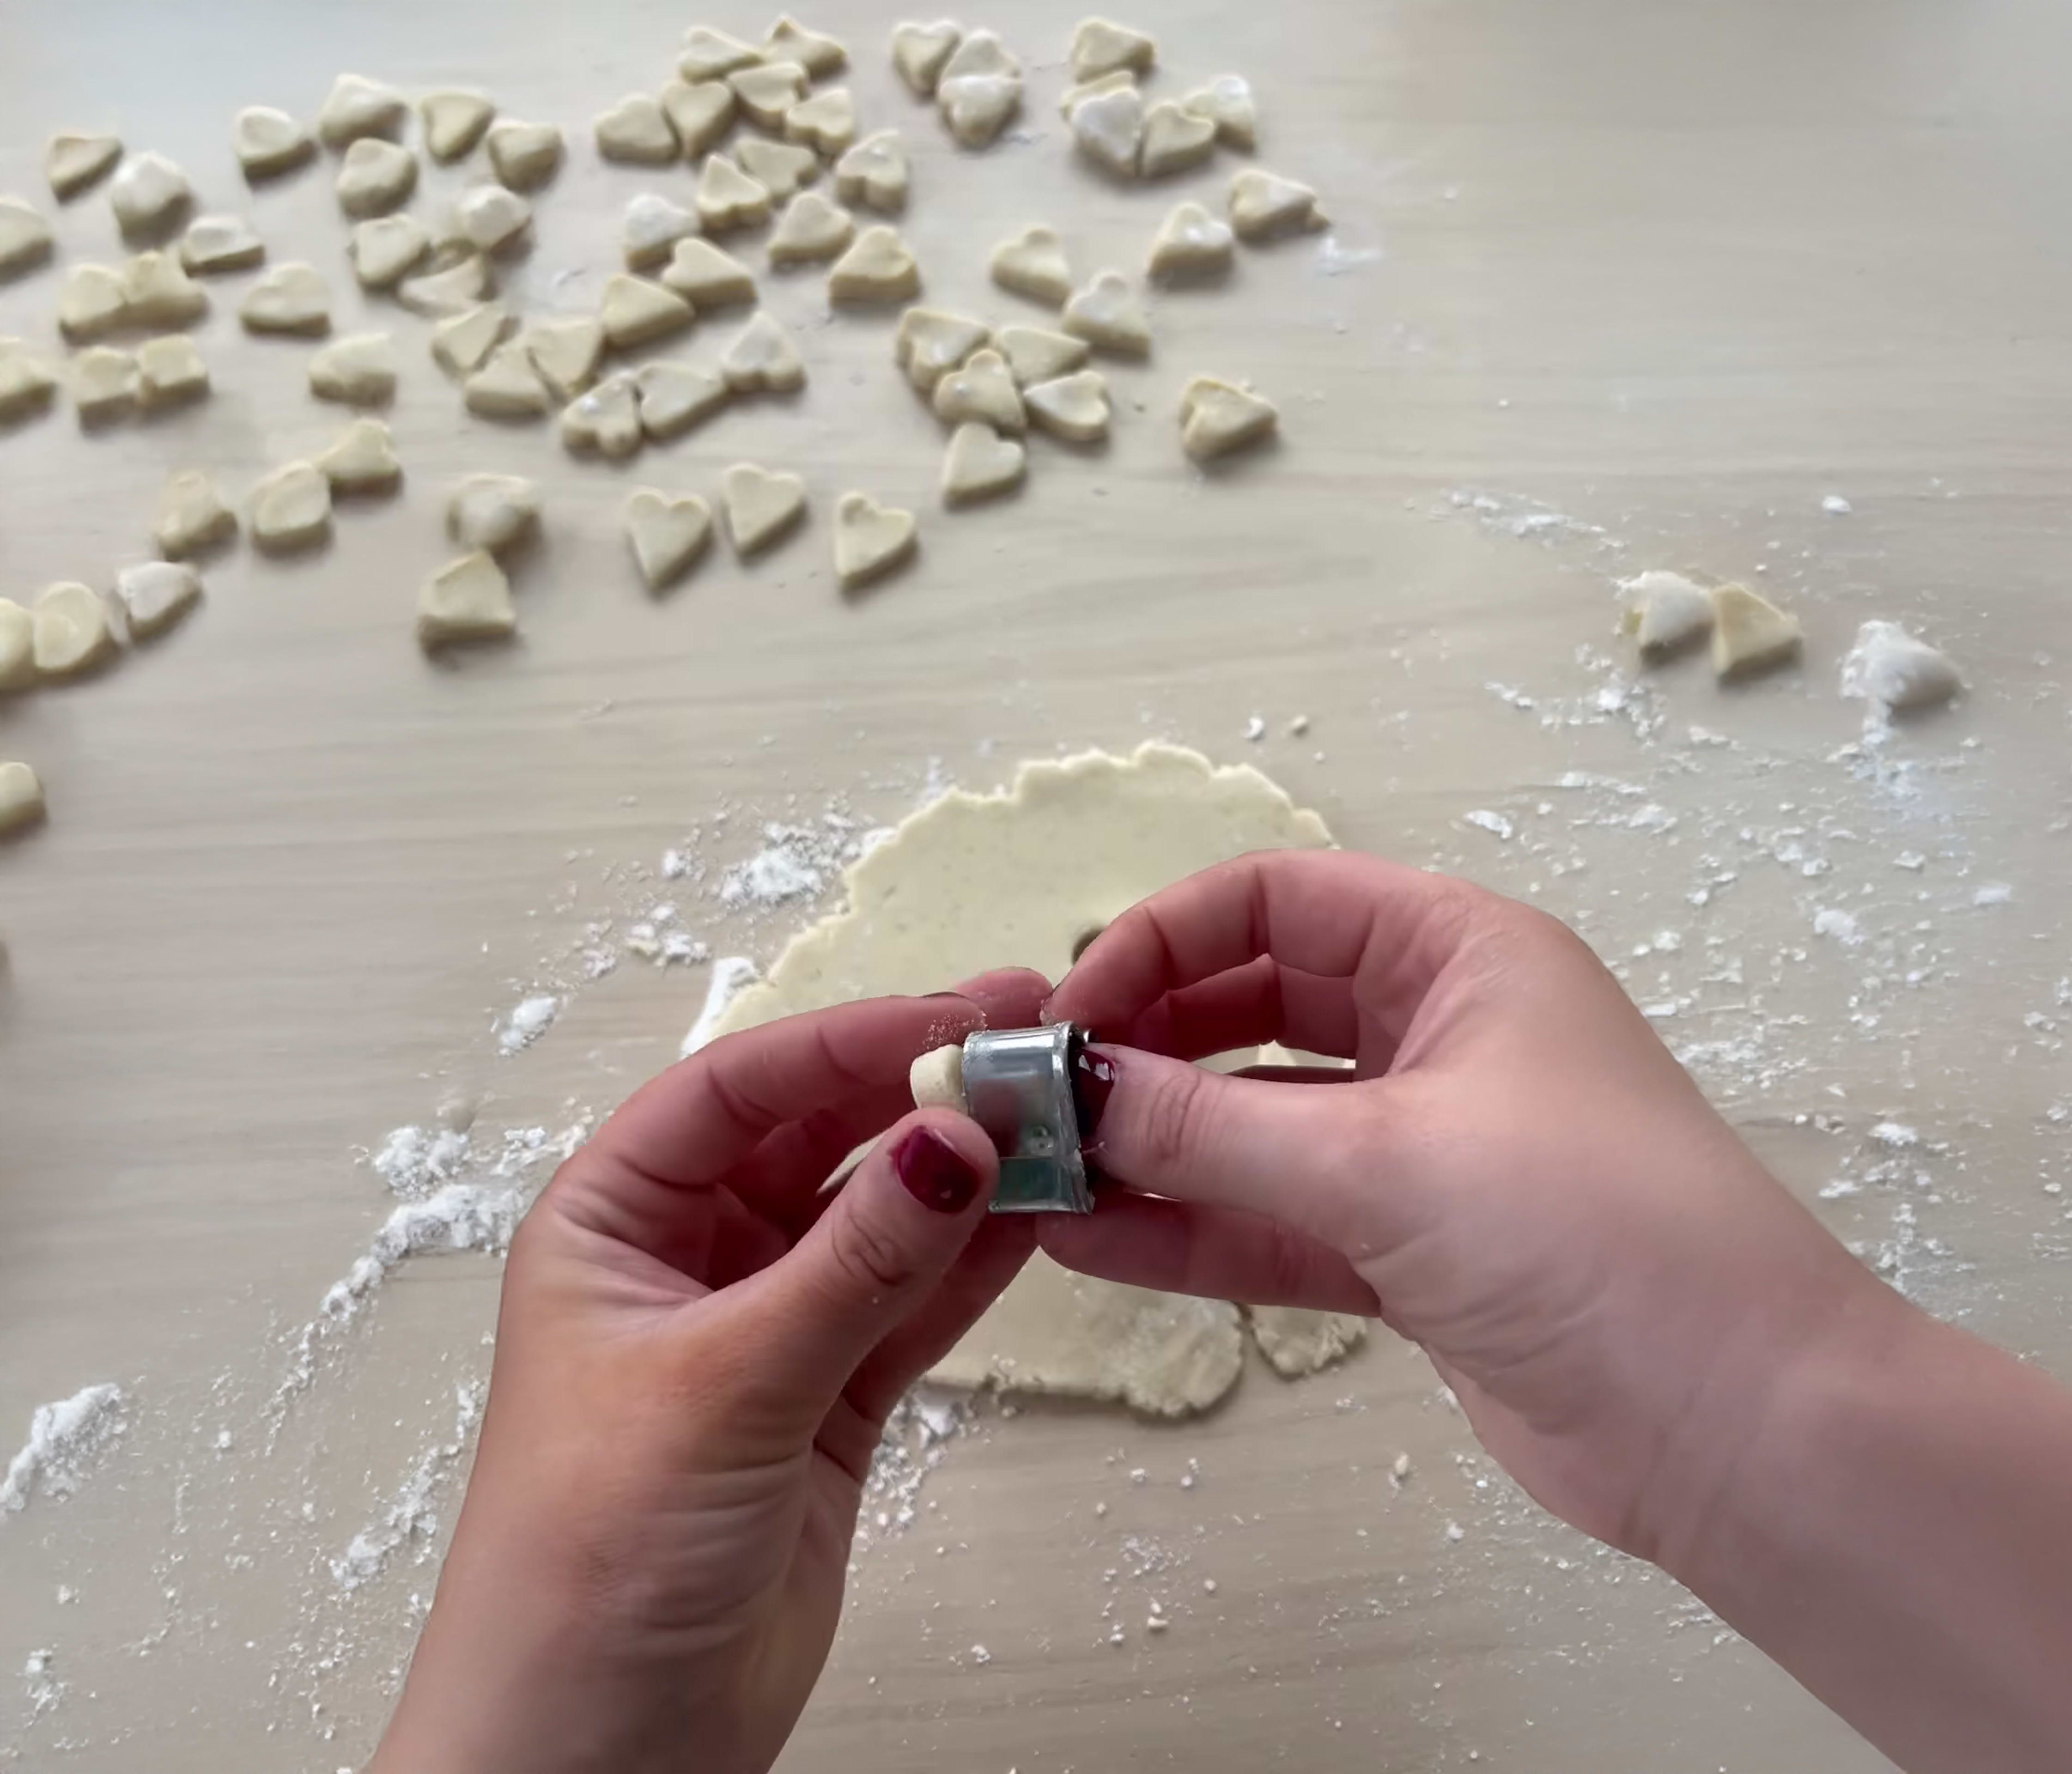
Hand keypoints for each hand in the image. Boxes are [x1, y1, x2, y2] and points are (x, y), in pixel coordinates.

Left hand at [372, 970, 1048, 1773]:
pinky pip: (909, 1305)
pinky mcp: (826, 1402)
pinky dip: (973, 1262)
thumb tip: (955, 1141)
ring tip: (1060, 1118)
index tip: (954, 1015)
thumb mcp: (722, 1385)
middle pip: (816, 1140)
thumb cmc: (586, 1561)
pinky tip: (1039, 1212)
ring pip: (878, 1220)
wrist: (593, 1756)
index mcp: (612, 1223)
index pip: (736, 1091)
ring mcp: (765, 1329)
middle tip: (1031, 1038)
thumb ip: (853, 1264)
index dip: (845, 1041)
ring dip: (962, 1172)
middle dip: (917, 1089)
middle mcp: (687, 1259)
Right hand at [1043, 850, 1885, 1561]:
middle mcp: (1435, 1032)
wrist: (1742, 1426)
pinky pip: (1274, 1220)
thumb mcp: (1383, 1158)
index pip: (1272, 901)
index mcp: (1457, 953)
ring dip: (1151, 1147)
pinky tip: (1091, 1243)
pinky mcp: (1409, 1253)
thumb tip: (1069, 1092)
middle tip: (1036, 1101)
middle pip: (1252, 1006)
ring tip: (1034, 1180)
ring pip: (1254, 1122)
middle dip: (1143, 1047)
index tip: (1069, 1015)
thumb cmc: (1584, 1231)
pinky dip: (1190, 1229)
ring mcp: (1420, 1147)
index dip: (1158, 942)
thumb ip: (1212, 1126)